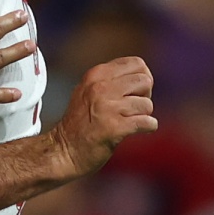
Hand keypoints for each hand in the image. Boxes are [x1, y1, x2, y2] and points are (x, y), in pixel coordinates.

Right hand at [46, 57, 156, 177]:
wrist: (64, 151)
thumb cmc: (80, 123)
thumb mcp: (88, 91)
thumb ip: (110, 80)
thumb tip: (143, 76)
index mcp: (96, 74)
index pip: (137, 63)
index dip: (143, 78)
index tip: (136, 92)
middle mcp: (100, 87)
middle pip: (145, 81)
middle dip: (145, 96)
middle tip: (134, 109)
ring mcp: (107, 107)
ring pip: (147, 104)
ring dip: (144, 115)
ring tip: (130, 121)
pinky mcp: (114, 128)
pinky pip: (147, 122)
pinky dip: (149, 127)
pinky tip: (140, 130)